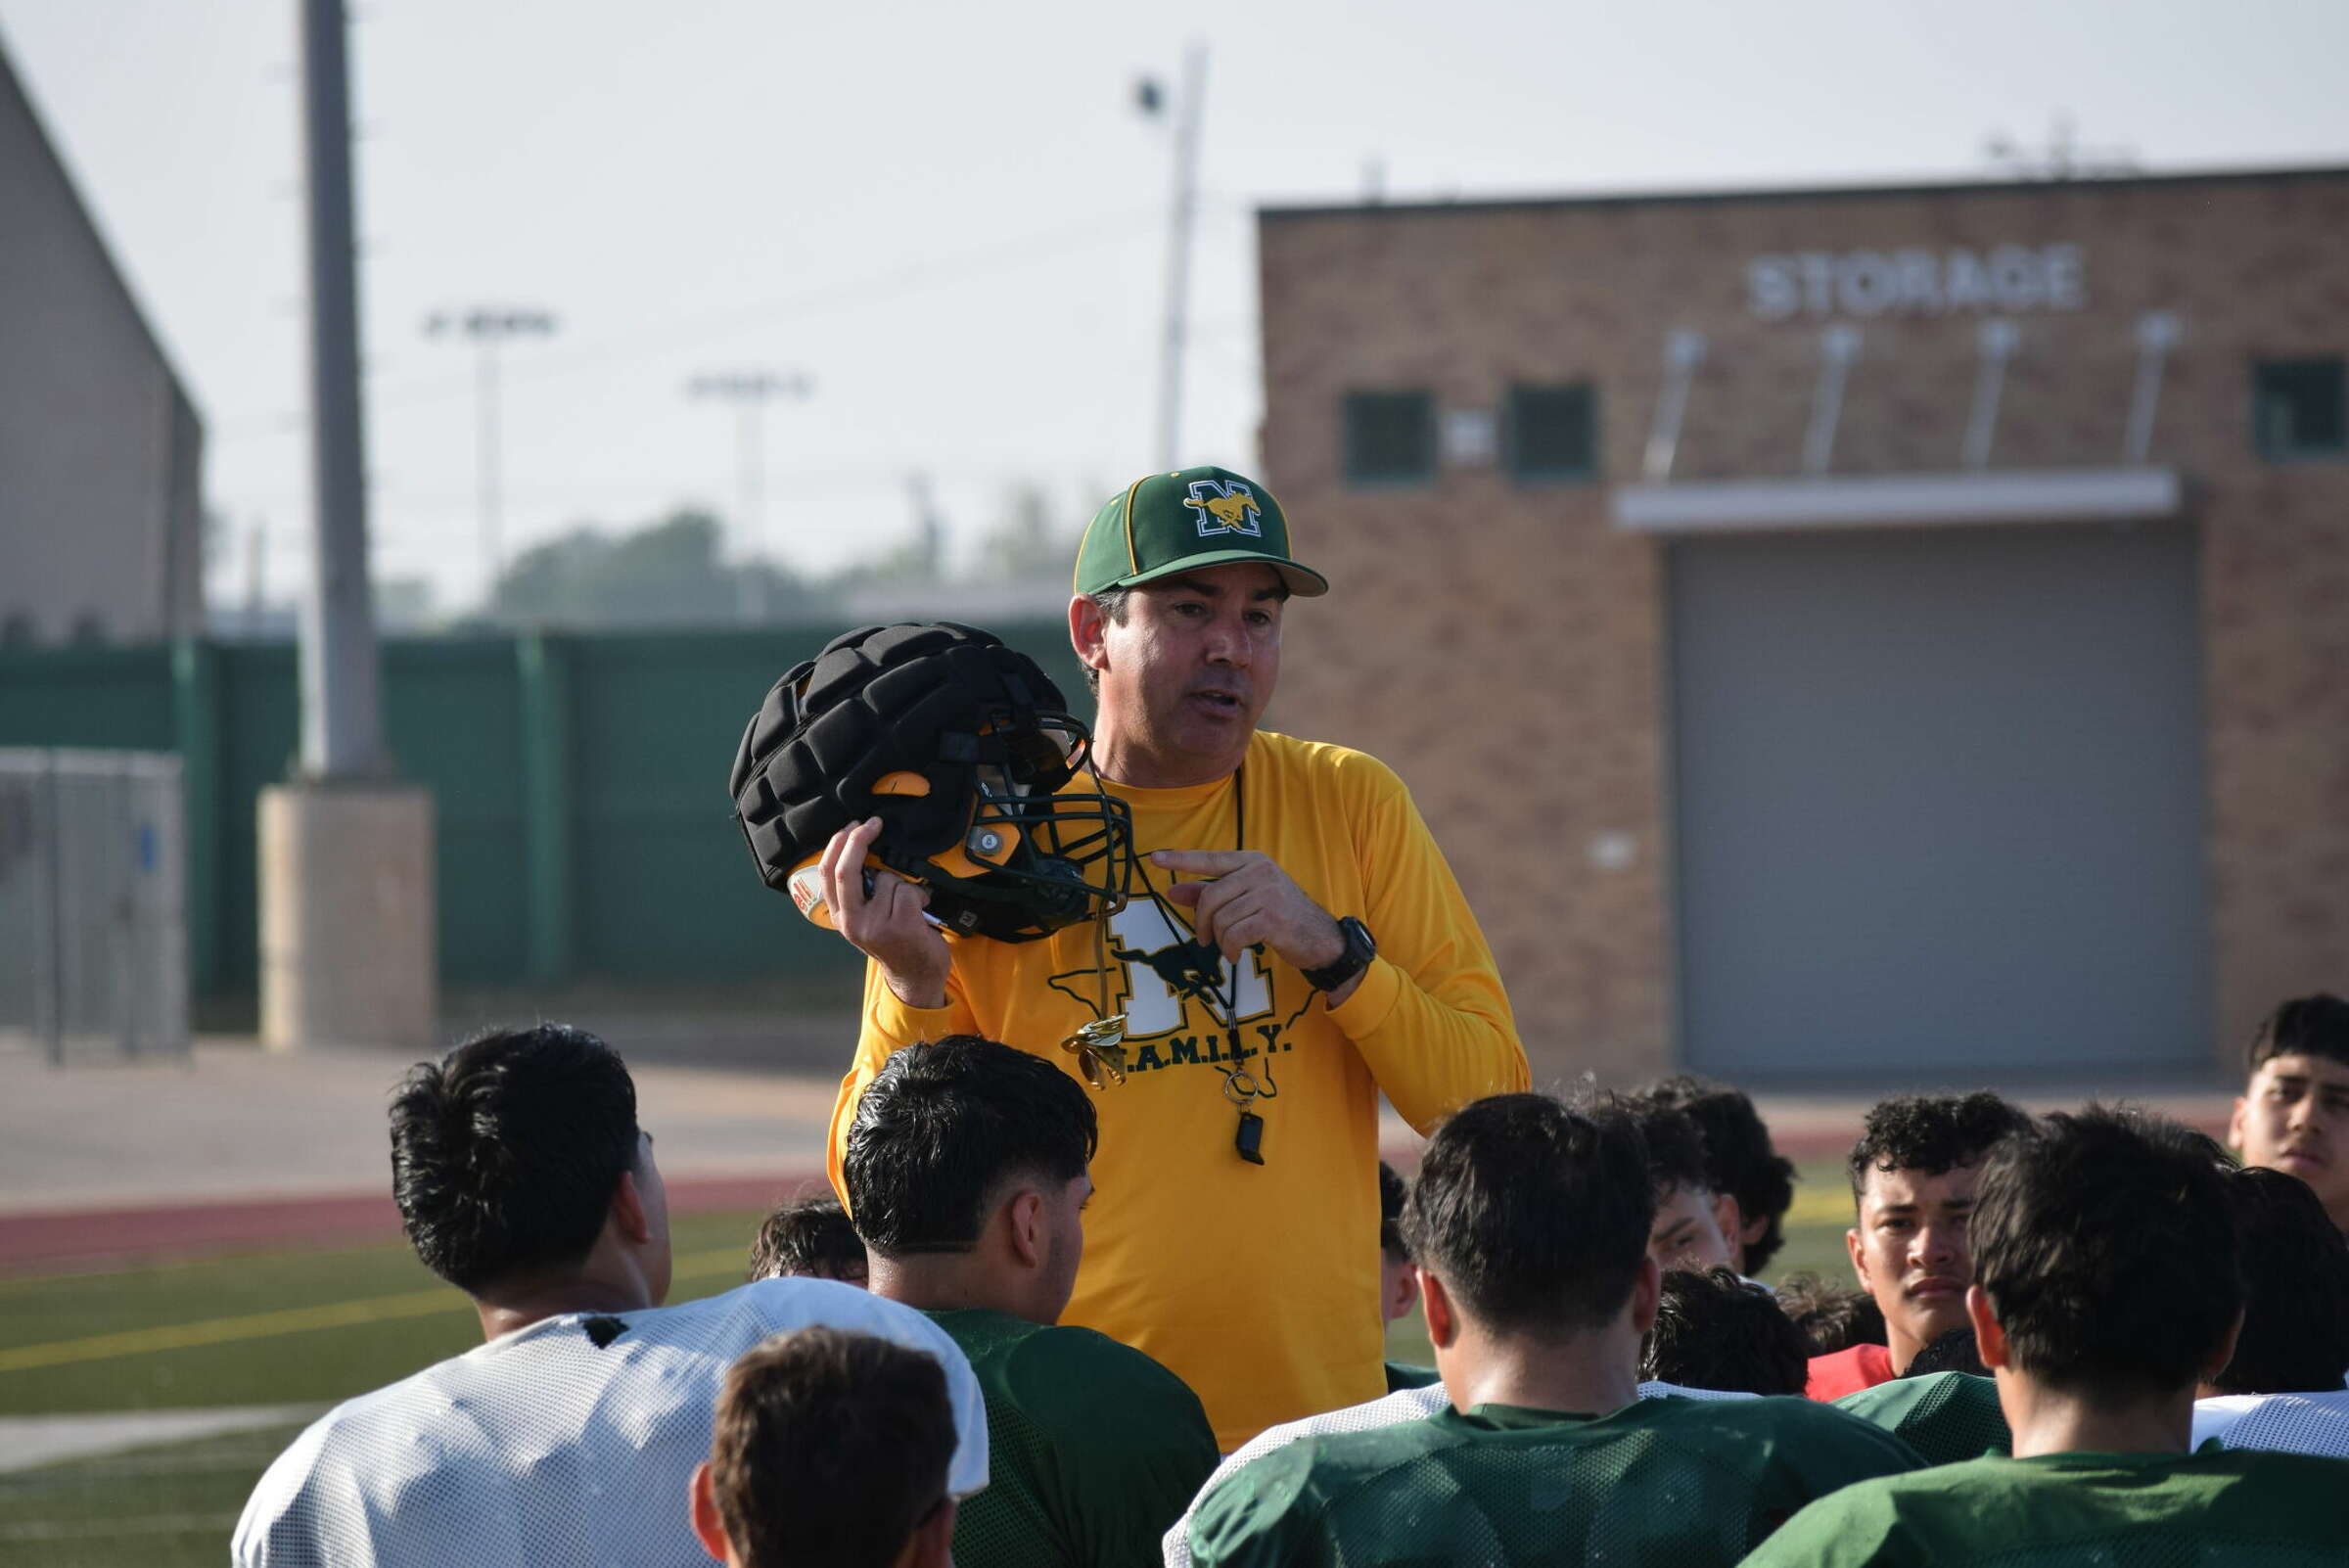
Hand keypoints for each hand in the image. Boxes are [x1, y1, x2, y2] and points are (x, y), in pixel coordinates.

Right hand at [821, 817, 950, 1007]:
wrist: (915, 977)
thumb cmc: (895, 942)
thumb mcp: (865, 921)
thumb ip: (858, 894)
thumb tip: (860, 850)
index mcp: (841, 918)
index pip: (827, 875)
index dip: (837, 845)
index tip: (852, 826)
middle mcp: (853, 923)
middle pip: (847, 870)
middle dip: (858, 839)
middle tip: (872, 823)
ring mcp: (876, 926)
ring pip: (888, 879)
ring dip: (902, 885)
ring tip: (908, 905)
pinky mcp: (901, 926)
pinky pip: (908, 890)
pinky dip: (919, 894)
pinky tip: (920, 911)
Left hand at [1152, 849, 1346, 973]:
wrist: (1320, 937)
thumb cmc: (1279, 915)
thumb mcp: (1245, 899)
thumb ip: (1209, 893)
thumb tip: (1172, 891)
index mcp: (1252, 861)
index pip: (1210, 859)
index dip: (1180, 859)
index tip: (1154, 858)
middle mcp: (1260, 871)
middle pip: (1210, 897)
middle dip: (1201, 923)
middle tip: (1203, 940)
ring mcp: (1269, 893)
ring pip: (1221, 919)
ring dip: (1219, 940)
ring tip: (1230, 946)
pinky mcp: (1274, 917)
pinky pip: (1234, 935)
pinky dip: (1230, 949)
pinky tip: (1237, 954)